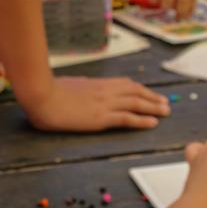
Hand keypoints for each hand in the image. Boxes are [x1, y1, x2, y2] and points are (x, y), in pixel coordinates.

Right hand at [24, 76, 169, 131]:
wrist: (40, 94)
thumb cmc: (45, 91)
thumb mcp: (65, 85)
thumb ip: (76, 88)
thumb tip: (77, 90)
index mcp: (95, 84)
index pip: (123, 84)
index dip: (139, 89)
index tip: (148, 92)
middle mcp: (103, 92)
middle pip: (134, 92)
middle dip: (152, 97)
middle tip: (165, 102)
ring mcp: (103, 104)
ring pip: (136, 103)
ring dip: (153, 107)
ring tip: (166, 111)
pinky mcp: (100, 118)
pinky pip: (127, 118)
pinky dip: (142, 120)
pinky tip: (153, 122)